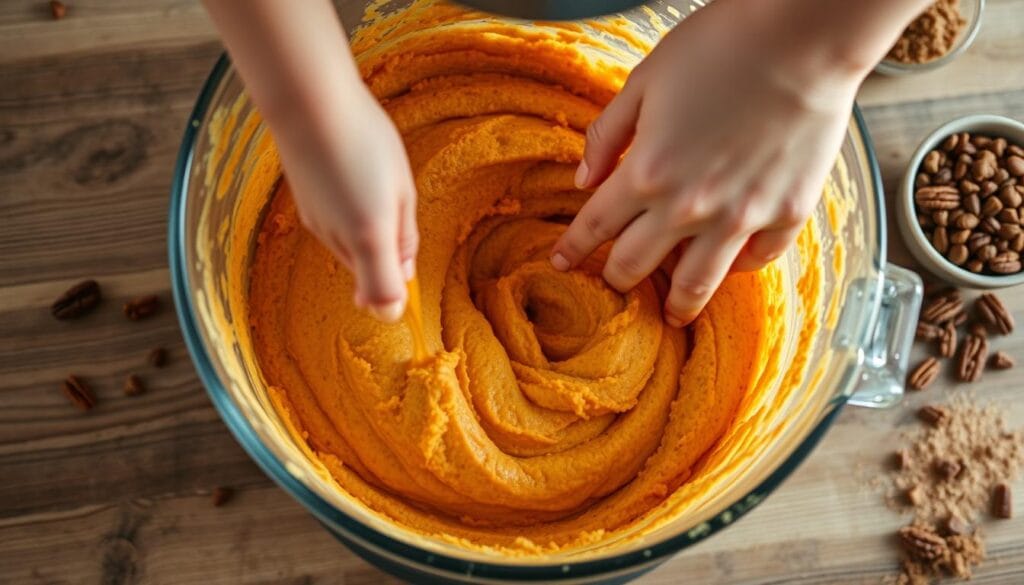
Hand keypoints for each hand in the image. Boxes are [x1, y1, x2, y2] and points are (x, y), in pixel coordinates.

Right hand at [277, 88, 417, 321]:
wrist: (307, 104)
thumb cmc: (364, 138)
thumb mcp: (401, 190)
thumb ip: (404, 239)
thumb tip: (406, 275)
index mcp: (370, 237)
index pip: (382, 300)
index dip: (396, 299)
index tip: (406, 277)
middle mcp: (338, 241)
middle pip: (368, 278)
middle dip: (387, 258)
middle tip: (395, 207)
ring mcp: (318, 228)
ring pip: (352, 254)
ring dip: (368, 238)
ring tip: (372, 187)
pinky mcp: (305, 213)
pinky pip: (336, 234)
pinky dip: (349, 223)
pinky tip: (352, 184)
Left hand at [550, 1, 861, 326]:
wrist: (803, 37)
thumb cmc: (721, 47)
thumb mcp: (644, 81)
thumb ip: (608, 135)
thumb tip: (581, 178)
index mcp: (646, 173)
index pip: (595, 226)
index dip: (572, 248)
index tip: (561, 261)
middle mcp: (688, 208)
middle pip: (636, 264)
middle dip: (616, 278)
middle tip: (613, 283)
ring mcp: (740, 217)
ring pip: (697, 284)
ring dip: (678, 305)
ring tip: (673, 316)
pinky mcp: (787, 214)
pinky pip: (757, 260)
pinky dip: (740, 267)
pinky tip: (732, 265)